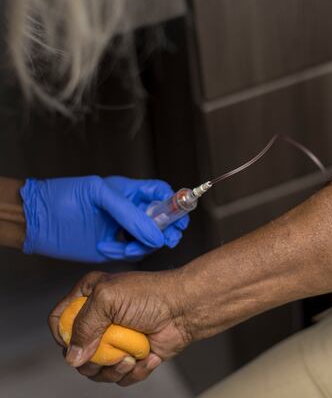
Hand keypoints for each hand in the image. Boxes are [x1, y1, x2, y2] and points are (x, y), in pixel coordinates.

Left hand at [20, 176, 188, 261]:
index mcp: (130, 192)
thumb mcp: (99, 195)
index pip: (161, 194)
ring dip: (143, 246)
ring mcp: (123, 230)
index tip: (178, 215)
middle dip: (168, 230)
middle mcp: (130, 211)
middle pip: (163, 220)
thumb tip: (156, 233)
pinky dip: (124, 255)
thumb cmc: (63, 198)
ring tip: (125, 247)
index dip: (174, 203)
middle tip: (167, 238)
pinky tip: (107, 248)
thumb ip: (130, 214)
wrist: (39, 221)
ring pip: (150, 240)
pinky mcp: (114, 248)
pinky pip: (132, 254)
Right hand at [48, 270, 191, 385]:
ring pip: (97, 370)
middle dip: (91, 361)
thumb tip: (73, 357)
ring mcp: (116, 340)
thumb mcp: (108, 299)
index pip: (59, 321)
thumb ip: (83, 325)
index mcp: (89, 298)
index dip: (62, 336)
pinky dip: (135, 372)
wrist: (186, 309)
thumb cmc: (151, 295)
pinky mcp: (133, 356)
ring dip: (114, 370)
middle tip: (110, 354)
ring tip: (131, 358)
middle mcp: (100, 320)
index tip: (77, 343)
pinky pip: (121, 377)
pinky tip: (149, 357)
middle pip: (75, 354)